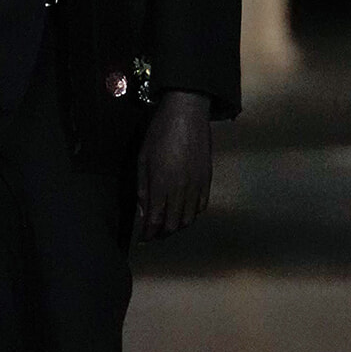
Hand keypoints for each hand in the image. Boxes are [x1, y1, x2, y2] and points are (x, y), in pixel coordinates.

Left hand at [136, 89, 213, 240]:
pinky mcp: (207, 179)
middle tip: (153, 234)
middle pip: (173, 224)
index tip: (142, 239)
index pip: (155, 220)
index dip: (148, 234)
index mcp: (162, 185)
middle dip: (162, 233)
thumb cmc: (159, 133)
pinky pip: (202, 206)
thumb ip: (142, 188)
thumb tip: (143, 212)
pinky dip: (192, 214)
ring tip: (167, 225)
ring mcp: (197, 185)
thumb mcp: (143, 158)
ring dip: (177, 226)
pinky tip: (185, 213)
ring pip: (189, 218)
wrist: (187, 113)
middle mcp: (181, 190)